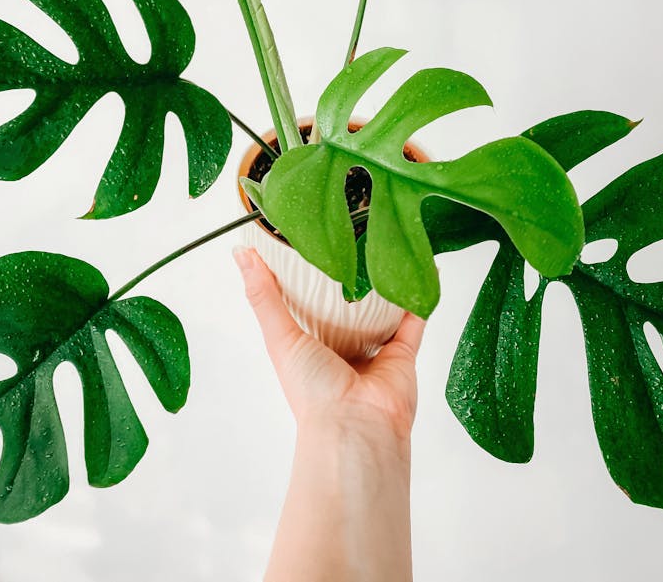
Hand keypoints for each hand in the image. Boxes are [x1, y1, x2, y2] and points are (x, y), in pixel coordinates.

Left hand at [233, 246, 425, 441]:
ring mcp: (375, 351)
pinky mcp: (404, 354)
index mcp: (311, 345)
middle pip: (349, 306)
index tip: (310, 240)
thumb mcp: (280, 337)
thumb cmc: (312, 390)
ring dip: (386, 283)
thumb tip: (241, 254)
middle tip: (352, 236)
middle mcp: (343, 348)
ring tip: (385, 247)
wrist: (356, 427)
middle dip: (350, 278)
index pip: (309, 304)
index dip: (308, 275)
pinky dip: (420, 296)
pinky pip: (415, 319)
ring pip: (384, 309)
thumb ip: (263, 296)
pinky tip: (422, 269)